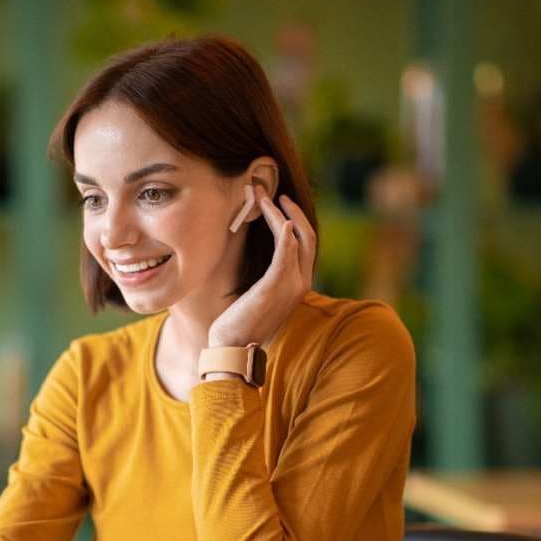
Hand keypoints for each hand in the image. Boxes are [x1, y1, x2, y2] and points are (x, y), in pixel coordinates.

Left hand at [207, 184, 316, 348]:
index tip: (278, 203)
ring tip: (261, 195)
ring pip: (294, 238)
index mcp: (299, 284)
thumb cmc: (241, 322)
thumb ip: (270, 278)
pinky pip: (286, 253)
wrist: (233, 347)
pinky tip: (280, 217)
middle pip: (307, 236)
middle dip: (292, 210)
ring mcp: (290, 285)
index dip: (295, 219)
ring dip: (278, 213)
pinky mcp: (274, 286)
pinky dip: (285, 233)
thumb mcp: (261, 296)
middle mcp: (301, 283)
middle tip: (274, 193)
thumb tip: (265, 261)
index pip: (305, 244)